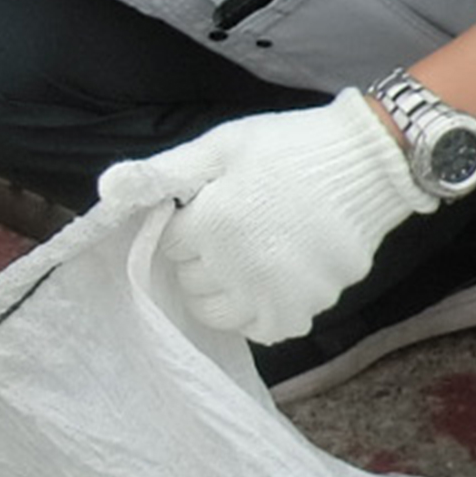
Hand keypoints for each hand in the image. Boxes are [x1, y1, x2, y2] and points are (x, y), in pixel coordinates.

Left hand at [98, 86, 442, 344]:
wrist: (367, 163)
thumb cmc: (288, 148)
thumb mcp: (222, 146)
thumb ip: (165, 172)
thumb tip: (108, 189)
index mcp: (211, 225)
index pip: (171, 245)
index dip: (187, 225)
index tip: (208, 208)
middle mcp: (237, 268)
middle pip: (190, 283)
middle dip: (199, 260)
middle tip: (228, 233)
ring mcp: (273, 293)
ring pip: (218, 314)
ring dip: (221, 292)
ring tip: (242, 261)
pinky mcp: (306, 306)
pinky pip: (265, 330)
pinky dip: (258, 314)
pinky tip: (267, 285)